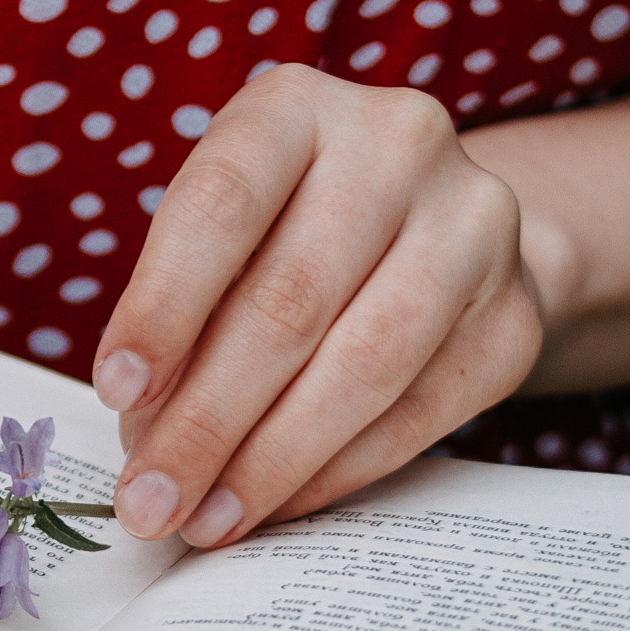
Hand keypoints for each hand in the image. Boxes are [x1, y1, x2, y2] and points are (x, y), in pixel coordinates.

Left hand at [95, 70, 629, 544]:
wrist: (438, 228)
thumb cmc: (286, 232)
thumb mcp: (222, 232)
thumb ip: (181, 313)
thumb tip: (148, 436)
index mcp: (296, 108)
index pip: (220, 206)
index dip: (162, 306)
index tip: (115, 393)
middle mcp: (397, 144)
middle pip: (290, 302)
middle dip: (205, 420)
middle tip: (148, 500)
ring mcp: (473, 228)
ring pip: (363, 367)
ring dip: (270, 462)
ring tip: (204, 522)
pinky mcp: (513, 318)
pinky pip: (418, 414)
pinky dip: (335, 471)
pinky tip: (274, 505)